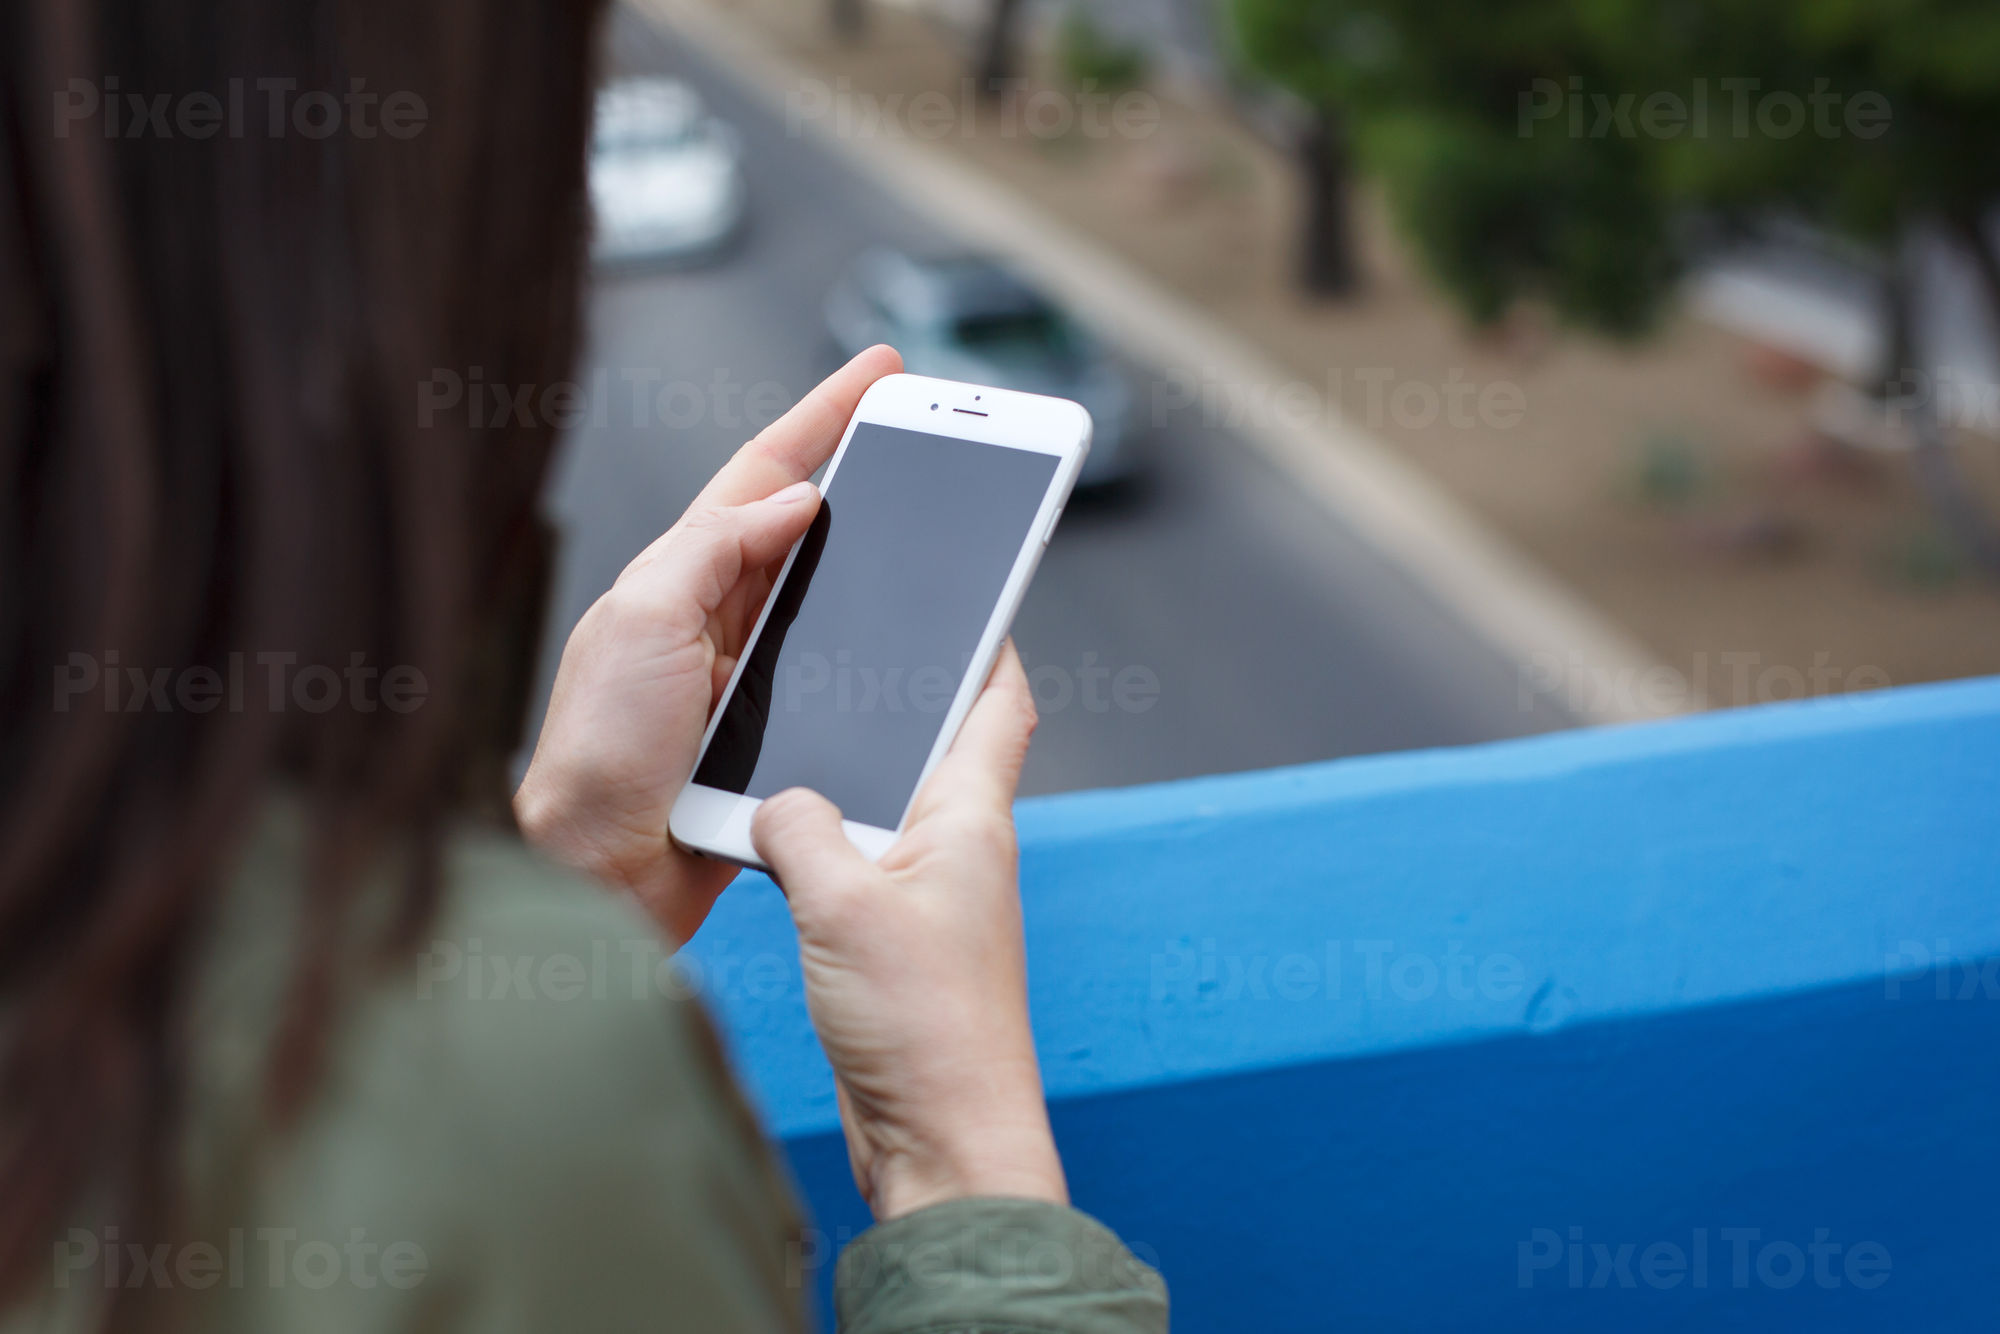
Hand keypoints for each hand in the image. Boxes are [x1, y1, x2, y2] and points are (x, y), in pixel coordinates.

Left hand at [516, 346, 902, 943]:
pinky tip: (906, 631)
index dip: (823, 419)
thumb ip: (713, 549)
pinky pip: (836, 667)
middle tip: (921, 430)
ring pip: (827, 593)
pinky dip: (872, 642)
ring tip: (933, 516)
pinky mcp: (772, 729)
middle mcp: (714, 615)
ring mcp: (746, 670)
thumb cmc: (600, 748)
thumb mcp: (642, 619)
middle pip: (805, 524)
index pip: (764, 475)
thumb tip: (792, 501)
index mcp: (679, 574)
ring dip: (875, 554)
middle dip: (863, 470)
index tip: (880, 374)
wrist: (600, 867)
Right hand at [751, 643, 1067, 1220]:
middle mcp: (959, 850)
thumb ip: (799, 828)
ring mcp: (930, 900)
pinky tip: (776, 853)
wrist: (942, 1139)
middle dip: (895, 705)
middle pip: (935, 749)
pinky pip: (857, 874)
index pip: (999, 705)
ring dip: (844, 786)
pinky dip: (820, 853)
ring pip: (886, 813)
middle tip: (846, 659)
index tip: (973, 597)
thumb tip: (779, 803)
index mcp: (970, 818)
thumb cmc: (923, 1025)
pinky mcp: (898, 946)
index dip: (989, 645)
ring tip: (787, 752)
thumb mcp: (841, 903)